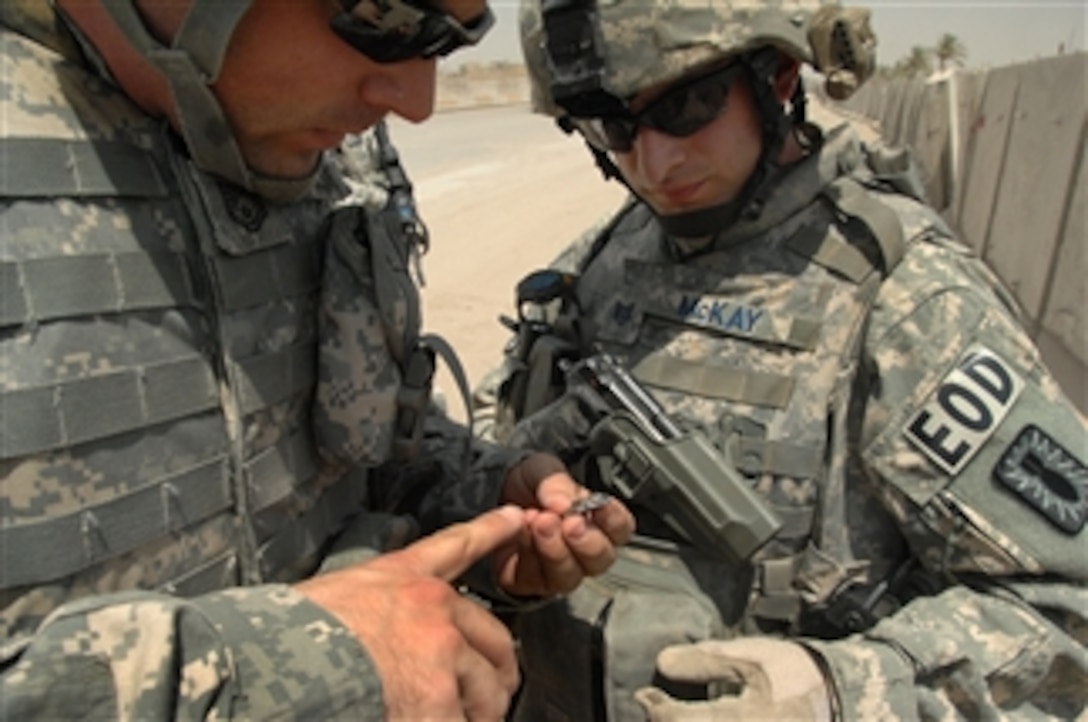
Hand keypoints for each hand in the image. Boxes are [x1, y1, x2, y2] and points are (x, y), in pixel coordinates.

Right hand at [295, 506, 525, 720]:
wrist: (268, 662)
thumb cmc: (284, 634)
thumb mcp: (334, 596)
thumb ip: (374, 607)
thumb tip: (381, 642)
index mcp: (403, 577)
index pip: (458, 546)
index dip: (492, 531)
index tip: (517, 520)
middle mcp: (433, 607)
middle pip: (497, 640)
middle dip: (497, 675)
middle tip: (488, 700)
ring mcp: (441, 652)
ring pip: (489, 692)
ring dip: (477, 716)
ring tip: (445, 721)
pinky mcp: (436, 699)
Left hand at [496, 452, 634, 596]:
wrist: (488, 493)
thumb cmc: (525, 484)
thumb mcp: (541, 470)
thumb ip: (556, 482)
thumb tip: (565, 503)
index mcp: (595, 520)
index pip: (620, 528)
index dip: (614, 519)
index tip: (600, 504)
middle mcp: (582, 550)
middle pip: (601, 559)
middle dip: (586, 541)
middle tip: (568, 521)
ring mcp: (557, 570)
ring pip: (570, 575)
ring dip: (555, 549)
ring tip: (539, 523)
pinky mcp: (529, 583)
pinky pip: (536, 579)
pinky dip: (529, 557)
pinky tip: (521, 535)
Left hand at [635, 637, 832, 721]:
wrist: (843, 698)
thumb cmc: (797, 675)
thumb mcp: (750, 658)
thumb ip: (704, 660)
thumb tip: (663, 662)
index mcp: (742, 719)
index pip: (679, 721)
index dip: (656, 709)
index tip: (645, 697)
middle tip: (655, 710)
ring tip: (674, 715)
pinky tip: (697, 719)